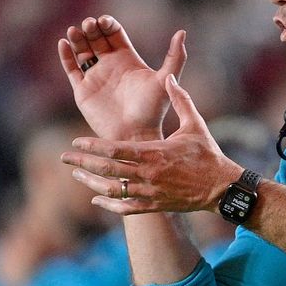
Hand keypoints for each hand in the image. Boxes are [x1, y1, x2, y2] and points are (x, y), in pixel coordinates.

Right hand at [58, 15, 186, 140]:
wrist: (135, 134)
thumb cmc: (152, 110)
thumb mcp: (165, 79)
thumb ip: (175, 56)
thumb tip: (182, 31)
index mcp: (128, 60)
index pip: (114, 33)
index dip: (108, 24)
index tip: (104, 21)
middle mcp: (110, 66)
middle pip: (96, 39)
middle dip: (91, 28)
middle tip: (88, 24)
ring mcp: (95, 77)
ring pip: (82, 51)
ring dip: (77, 38)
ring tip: (74, 30)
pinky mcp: (82, 91)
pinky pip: (71, 69)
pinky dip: (65, 55)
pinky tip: (63, 42)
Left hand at [61, 75, 242, 214]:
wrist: (221, 187)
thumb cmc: (207, 154)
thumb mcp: (194, 123)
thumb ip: (180, 99)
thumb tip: (169, 77)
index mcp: (153, 153)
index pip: (114, 150)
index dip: (92, 147)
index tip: (76, 142)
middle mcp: (148, 174)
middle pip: (107, 170)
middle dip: (82, 164)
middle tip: (64, 158)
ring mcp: (150, 193)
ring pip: (112, 190)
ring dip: (91, 183)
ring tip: (77, 175)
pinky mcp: (155, 205)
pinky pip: (126, 208)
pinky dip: (108, 204)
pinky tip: (96, 198)